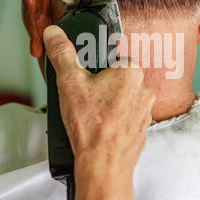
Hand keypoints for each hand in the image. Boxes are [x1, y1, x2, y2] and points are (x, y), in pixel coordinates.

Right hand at [44, 25, 154, 199]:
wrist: (104, 164)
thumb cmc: (92, 126)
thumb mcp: (70, 82)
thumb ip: (63, 53)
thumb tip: (56, 35)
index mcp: (131, 71)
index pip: (112, 56)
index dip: (95, 64)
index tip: (85, 73)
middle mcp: (144, 89)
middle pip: (115, 77)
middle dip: (98, 84)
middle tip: (83, 95)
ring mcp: (144, 111)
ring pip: (120, 98)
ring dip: (105, 102)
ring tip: (88, 113)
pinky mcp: (140, 128)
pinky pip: (124, 116)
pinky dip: (112, 118)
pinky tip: (98, 125)